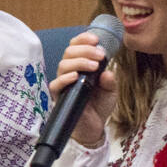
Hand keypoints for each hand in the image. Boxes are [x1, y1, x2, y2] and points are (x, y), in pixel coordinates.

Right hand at [51, 31, 116, 146]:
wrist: (94, 127)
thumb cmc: (99, 105)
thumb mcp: (110, 91)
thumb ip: (110, 81)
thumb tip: (107, 72)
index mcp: (80, 65)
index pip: (76, 46)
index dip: (83, 39)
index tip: (96, 39)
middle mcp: (70, 71)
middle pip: (69, 52)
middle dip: (85, 50)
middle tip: (100, 54)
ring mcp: (63, 83)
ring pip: (63, 65)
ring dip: (79, 62)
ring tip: (94, 66)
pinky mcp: (59, 96)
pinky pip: (56, 84)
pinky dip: (65, 78)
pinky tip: (76, 77)